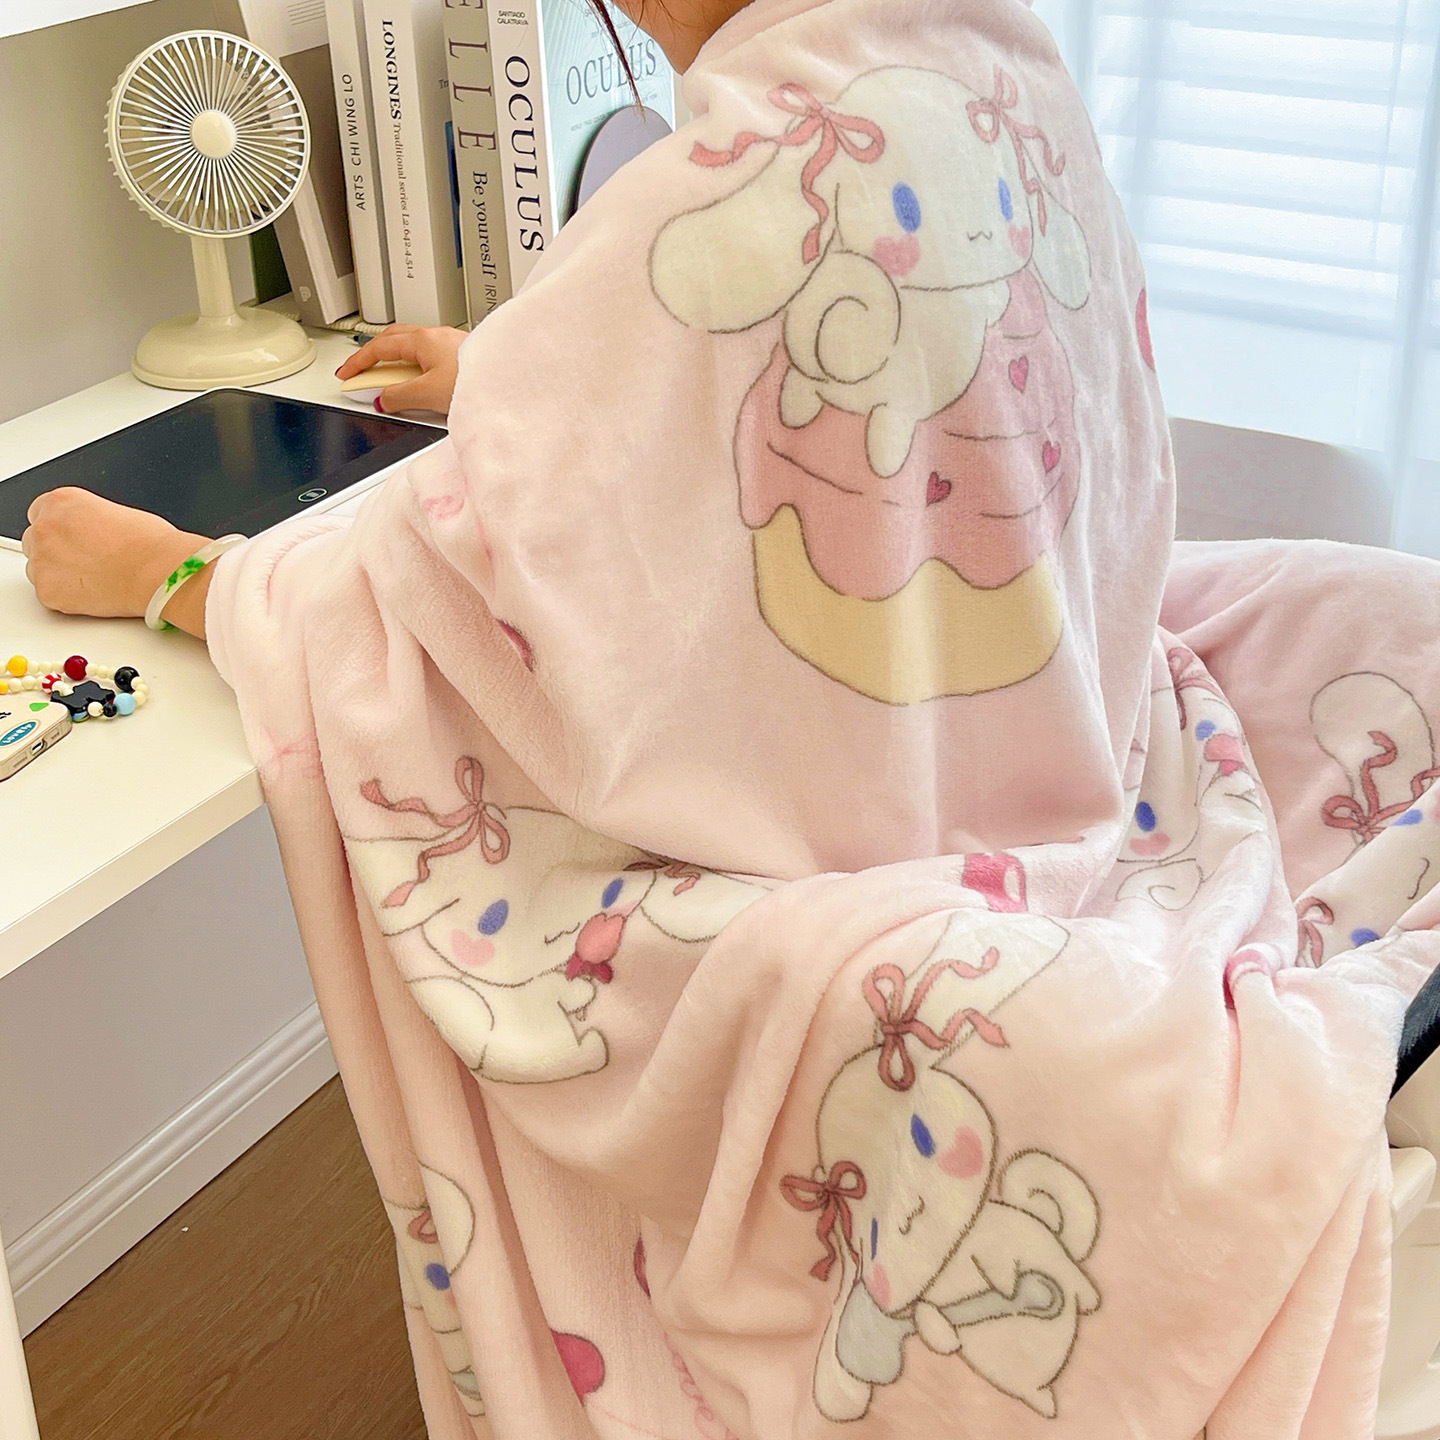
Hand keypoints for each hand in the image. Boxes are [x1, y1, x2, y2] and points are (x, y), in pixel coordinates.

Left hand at [22, 488, 206, 631]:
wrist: (160, 573)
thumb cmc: (151, 545)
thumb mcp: (117, 514)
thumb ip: (89, 521)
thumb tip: (88, 534)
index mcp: (62, 502)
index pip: (41, 513)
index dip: (61, 529)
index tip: (73, 540)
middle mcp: (46, 527)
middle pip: (36, 540)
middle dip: (57, 551)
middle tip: (87, 562)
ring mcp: (43, 560)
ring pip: (38, 569)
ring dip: (59, 574)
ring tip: (95, 578)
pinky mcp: (48, 591)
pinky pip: (49, 594)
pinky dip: (67, 596)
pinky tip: (94, 592)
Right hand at [336, 324, 466, 414]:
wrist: (510, 382)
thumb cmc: (479, 380)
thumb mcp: (430, 393)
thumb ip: (401, 396)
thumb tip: (383, 398)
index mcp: (423, 340)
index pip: (379, 348)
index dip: (358, 362)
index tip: (345, 374)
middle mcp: (435, 336)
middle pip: (393, 340)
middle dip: (373, 355)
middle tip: (361, 374)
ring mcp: (449, 344)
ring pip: (411, 346)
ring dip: (395, 361)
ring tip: (388, 382)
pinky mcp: (461, 355)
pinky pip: (428, 356)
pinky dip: (414, 366)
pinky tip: (418, 382)